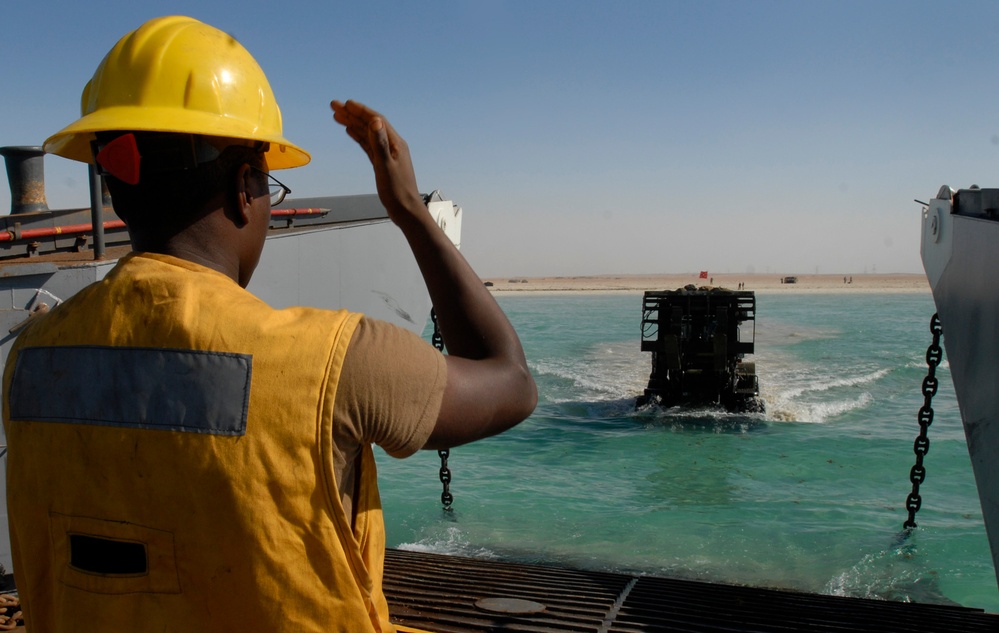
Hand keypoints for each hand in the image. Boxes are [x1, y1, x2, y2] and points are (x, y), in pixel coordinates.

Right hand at [330, 100, 425, 225]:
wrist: (405, 210)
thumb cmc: (397, 191)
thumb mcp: (386, 166)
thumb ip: (379, 143)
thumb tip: (374, 121)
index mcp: (396, 143)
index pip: (376, 121)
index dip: (360, 111)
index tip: (345, 104)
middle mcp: (392, 145)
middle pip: (370, 124)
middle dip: (352, 114)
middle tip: (333, 106)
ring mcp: (387, 153)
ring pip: (367, 134)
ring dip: (352, 123)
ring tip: (337, 115)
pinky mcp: (382, 162)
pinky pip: (368, 144)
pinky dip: (358, 136)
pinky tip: (350, 131)